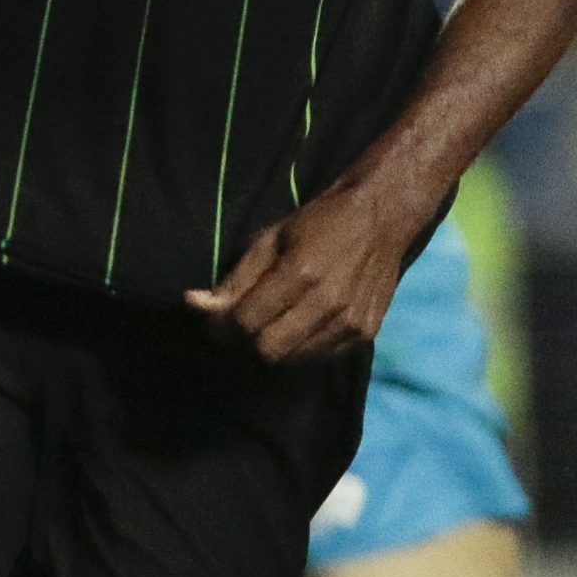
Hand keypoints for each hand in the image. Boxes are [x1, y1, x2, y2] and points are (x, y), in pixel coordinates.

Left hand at [187, 178, 419, 362]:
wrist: (382, 217)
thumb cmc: (320, 221)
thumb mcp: (271, 237)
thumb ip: (235, 278)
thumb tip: (194, 305)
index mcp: (300, 272)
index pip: (245, 322)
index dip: (221, 326)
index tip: (214, 320)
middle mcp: (327, 302)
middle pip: (268, 350)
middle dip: (247, 340)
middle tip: (244, 324)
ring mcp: (350, 321)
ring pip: (294, 359)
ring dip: (275, 345)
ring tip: (273, 323)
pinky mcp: (365, 332)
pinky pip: (321, 357)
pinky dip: (304, 347)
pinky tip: (302, 325)